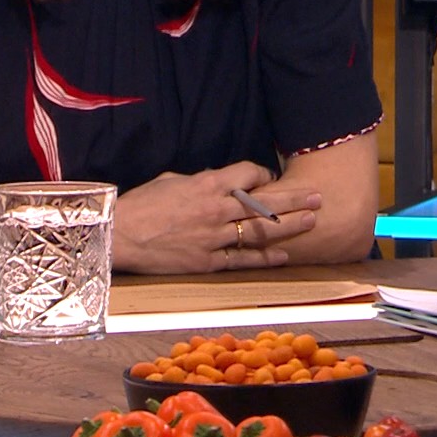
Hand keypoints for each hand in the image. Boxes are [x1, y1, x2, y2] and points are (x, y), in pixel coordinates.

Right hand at [109, 161, 322, 273]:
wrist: (119, 235)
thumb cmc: (141, 204)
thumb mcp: (172, 180)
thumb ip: (200, 181)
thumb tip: (217, 183)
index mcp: (207, 185)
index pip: (249, 175)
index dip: (263, 174)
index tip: (270, 177)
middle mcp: (216, 211)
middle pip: (265, 204)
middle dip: (294, 199)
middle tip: (317, 197)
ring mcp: (214, 239)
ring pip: (260, 232)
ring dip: (289, 227)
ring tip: (311, 222)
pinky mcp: (207, 262)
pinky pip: (243, 260)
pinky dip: (265, 258)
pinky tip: (284, 256)